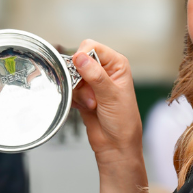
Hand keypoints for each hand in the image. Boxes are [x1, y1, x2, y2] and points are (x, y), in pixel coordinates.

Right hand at [70, 40, 142, 162]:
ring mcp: (92, 83)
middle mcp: (104, 70)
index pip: (93, 47)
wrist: (115, 145)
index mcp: (117, 64)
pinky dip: (74, 99)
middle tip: (91, 95)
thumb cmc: (123, 122)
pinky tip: (85, 108)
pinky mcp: (83, 94)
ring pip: (71, 77)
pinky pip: (69, 89)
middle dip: (80, 79)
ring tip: (92, 105)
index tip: (79, 70)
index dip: (83, 57)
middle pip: (78, 61)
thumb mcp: (112, 96)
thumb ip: (96, 76)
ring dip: (79, 93)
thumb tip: (80, 57)